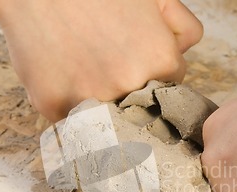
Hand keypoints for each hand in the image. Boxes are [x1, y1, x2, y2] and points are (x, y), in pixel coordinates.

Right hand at [0, 0, 202, 121]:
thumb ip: (182, 27)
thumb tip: (182, 53)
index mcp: (159, 62)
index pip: (169, 87)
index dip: (153, 74)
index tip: (137, 63)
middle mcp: (128, 87)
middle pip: (140, 106)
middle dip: (130, 91)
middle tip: (108, 64)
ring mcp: (91, 101)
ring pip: (107, 119)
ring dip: (101, 104)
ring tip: (84, 69)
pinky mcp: (53, 107)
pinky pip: (70, 118)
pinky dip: (68, 103)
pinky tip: (62, 75)